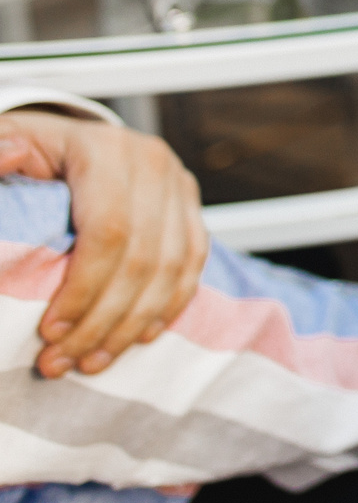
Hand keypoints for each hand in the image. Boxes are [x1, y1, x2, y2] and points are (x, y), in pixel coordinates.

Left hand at [0, 110, 206, 378]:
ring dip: (134, 325)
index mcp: (105, 149)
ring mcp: (178, 184)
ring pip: (173, 268)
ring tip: (93, 361)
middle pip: (144, 258)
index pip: (109, 231)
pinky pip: (193, 264)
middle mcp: (152, 163)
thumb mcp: (6, 146)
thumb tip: (8, 155)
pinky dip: (169, 306)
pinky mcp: (191, 206)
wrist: (67, 141)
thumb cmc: (28, 154)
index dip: (83, 289)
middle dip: (104, 321)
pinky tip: (139, 337)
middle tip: (63, 361)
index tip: (49, 332)